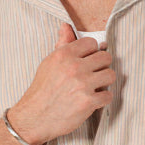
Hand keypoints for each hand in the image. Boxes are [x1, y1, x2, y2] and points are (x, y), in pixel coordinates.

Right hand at [7, 23, 114, 144]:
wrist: (34, 118)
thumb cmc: (42, 90)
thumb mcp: (49, 63)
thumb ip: (62, 45)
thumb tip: (66, 27)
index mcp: (64, 54)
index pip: (92, 43)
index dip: (92, 52)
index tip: (88, 60)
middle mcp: (74, 67)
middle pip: (105, 57)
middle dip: (101, 66)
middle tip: (94, 74)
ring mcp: (83, 85)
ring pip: (110, 75)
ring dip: (105, 82)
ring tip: (95, 86)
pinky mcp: (88, 102)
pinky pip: (108, 95)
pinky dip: (103, 99)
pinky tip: (93, 100)